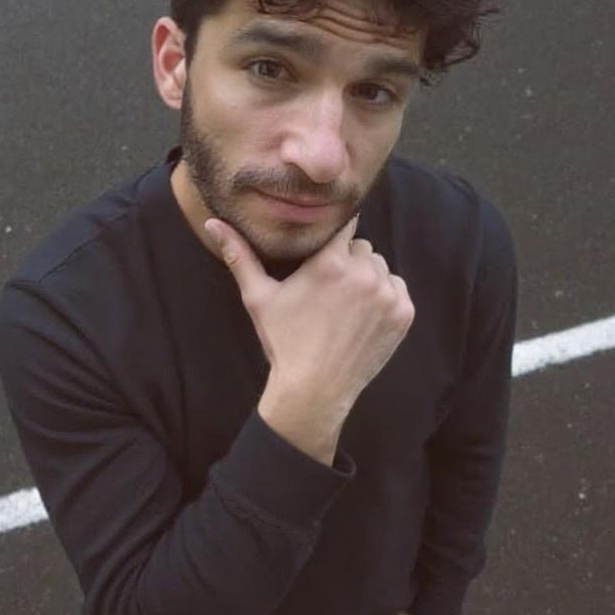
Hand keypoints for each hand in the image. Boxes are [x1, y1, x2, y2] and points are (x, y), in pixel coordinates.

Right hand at [204, 211, 414, 411]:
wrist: (314, 391)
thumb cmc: (284, 342)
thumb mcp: (258, 297)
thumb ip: (239, 255)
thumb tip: (211, 224)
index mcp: (331, 263)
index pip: (344, 226)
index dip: (333, 240)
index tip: (324, 254)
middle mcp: (364, 274)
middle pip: (362, 248)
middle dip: (348, 262)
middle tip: (329, 289)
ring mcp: (387, 296)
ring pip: (381, 267)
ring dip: (368, 278)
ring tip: (345, 304)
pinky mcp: (403, 314)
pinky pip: (397, 289)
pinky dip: (385, 298)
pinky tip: (362, 317)